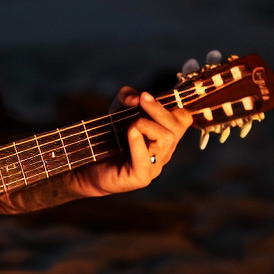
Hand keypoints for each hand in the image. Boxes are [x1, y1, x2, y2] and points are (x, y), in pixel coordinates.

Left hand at [70, 88, 191, 197]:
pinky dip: (138, 142)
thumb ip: (127, 96)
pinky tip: (130, 132)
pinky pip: (146, 159)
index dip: (173, 104)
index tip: (149, 96)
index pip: (184, 118)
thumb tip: (136, 97)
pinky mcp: (140, 177)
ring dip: (148, 124)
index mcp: (165, 135)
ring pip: (167, 139)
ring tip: (131, 123)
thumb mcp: (118, 109)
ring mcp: (155, 166)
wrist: (89, 166)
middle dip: (159, 109)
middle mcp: (164, 151)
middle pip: (177, 127)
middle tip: (142, 99)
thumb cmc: (109, 137)